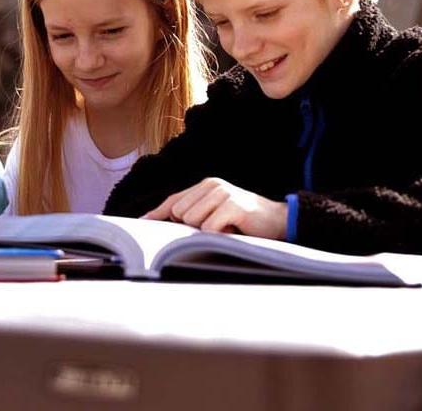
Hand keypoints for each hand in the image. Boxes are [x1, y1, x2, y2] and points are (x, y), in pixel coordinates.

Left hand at [142, 178, 287, 239]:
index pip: (174, 200)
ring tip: (226, 228)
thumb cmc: (244, 221)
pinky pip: (209, 228)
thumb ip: (194, 213)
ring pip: (192, 220)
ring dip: (207, 232)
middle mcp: (212, 185)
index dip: (157, 212)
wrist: (279, 220)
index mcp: (205, 185)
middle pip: (180, 212)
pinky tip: (233, 231)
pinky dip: (218, 236)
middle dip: (192, 227)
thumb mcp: (216, 213)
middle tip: (216, 228)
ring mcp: (223, 193)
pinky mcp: (232, 206)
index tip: (142, 222)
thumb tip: (167, 222)